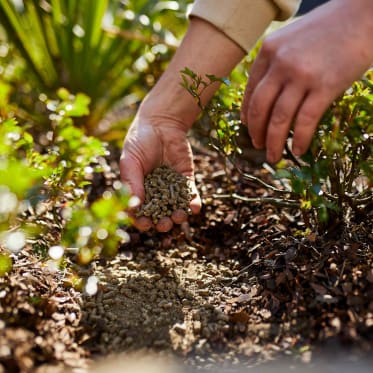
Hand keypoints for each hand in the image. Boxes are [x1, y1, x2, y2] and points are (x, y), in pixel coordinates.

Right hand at [120, 111, 200, 231]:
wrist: (160, 124)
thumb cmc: (140, 142)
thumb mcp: (130, 162)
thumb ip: (133, 183)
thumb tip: (135, 207)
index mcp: (139, 191)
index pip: (140, 212)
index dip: (142, 221)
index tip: (145, 224)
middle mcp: (156, 192)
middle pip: (160, 215)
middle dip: (163, 223)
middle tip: (165, 224)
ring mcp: (172, 187)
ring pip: (176, 207)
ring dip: (178, 216)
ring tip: (179, 216)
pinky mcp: (186, 179)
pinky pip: (191, 194)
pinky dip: (193, 203)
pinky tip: (194, 207)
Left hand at [241, 0, 372, 162]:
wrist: (363, 13)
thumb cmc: (327, 28)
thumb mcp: (290, 39)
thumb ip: (274, 64)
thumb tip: (264, 96)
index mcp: (268, 51)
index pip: (250, 91)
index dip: (247, 114)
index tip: (248, 128)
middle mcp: (280, 63)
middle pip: (260, 108)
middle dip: (256, 133)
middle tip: (258, 146)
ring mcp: (302, 75)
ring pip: (279, 119)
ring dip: (274, 143)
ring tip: (273, 157)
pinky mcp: (325, 86)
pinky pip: (306, 121)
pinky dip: (300, 140)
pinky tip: (298, 151)